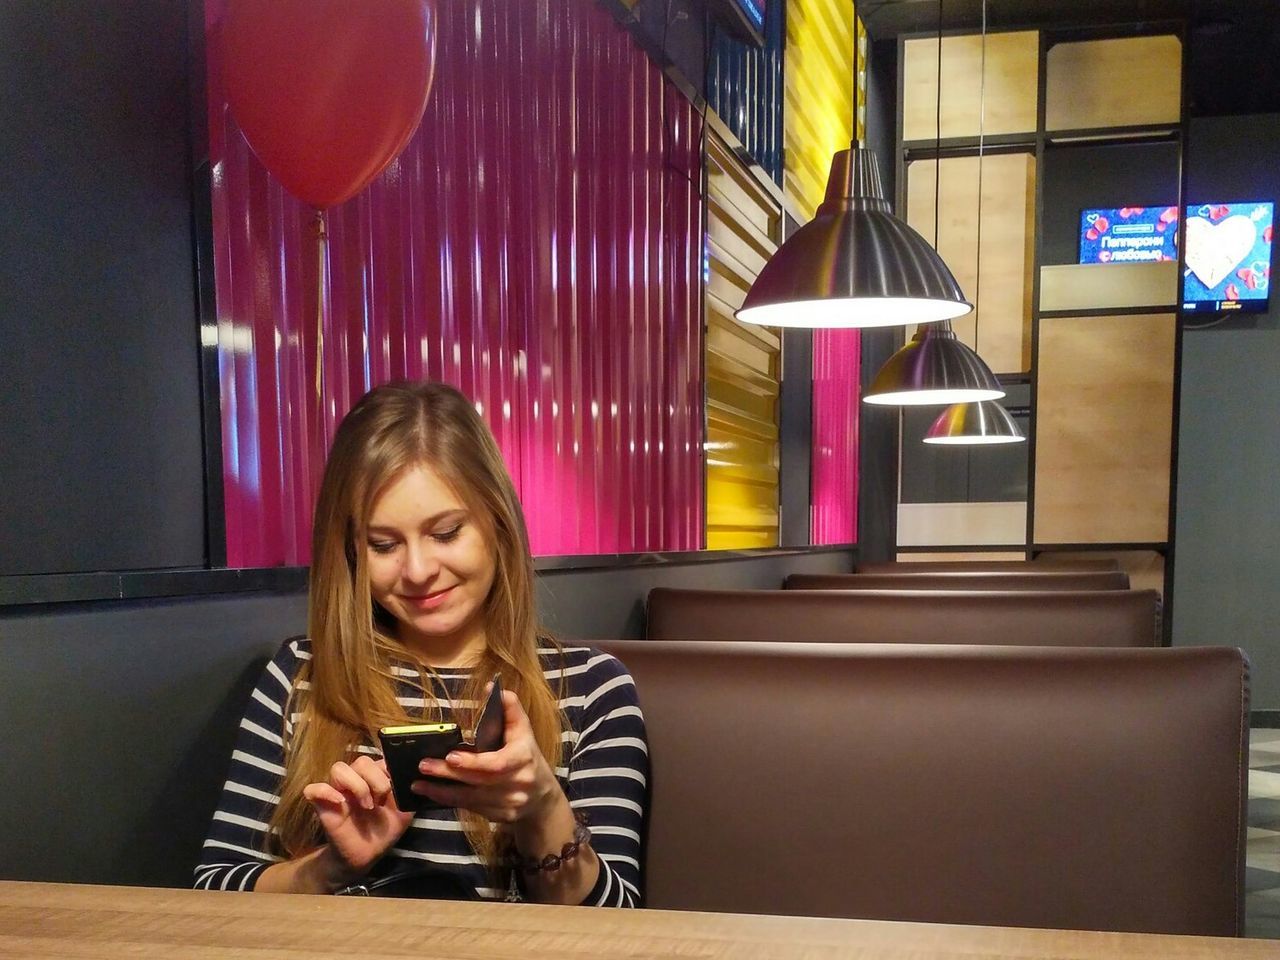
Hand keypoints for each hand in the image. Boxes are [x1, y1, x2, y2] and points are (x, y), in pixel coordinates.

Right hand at [302, 755, 413, 882]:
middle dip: (376, 780)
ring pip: (339, 768)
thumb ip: (409, 791)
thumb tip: (418, 776)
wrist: (367, 854)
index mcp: (375, 777)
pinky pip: (313, 789)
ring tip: (367, 806)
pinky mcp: (322, 805)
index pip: (380, 758)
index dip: (389, 769)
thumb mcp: (404, 811)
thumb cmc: (384, 829)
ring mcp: (338, 790)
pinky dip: (325, 791)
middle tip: (382, 801)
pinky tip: (340, 802)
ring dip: (357, 785)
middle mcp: (356, 779)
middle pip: (362, 761)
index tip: (396, 787)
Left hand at [413, 688, 560, 823]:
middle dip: (448, 775)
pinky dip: (450, 801)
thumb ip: (509, 709)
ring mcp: (509, 804)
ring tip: (418, 783)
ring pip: (470, 799)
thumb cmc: (527, 756)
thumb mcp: (523, 731)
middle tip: (423, 765)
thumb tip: (491, 687)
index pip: (496, 764)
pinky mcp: (499, 817)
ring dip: (442, 792)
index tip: (450, 756)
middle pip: (478, 781)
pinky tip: (433, 793)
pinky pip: (471, 808)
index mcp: (523, 758)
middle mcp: (518, 784)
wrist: (542, 797)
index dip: (473, 763)